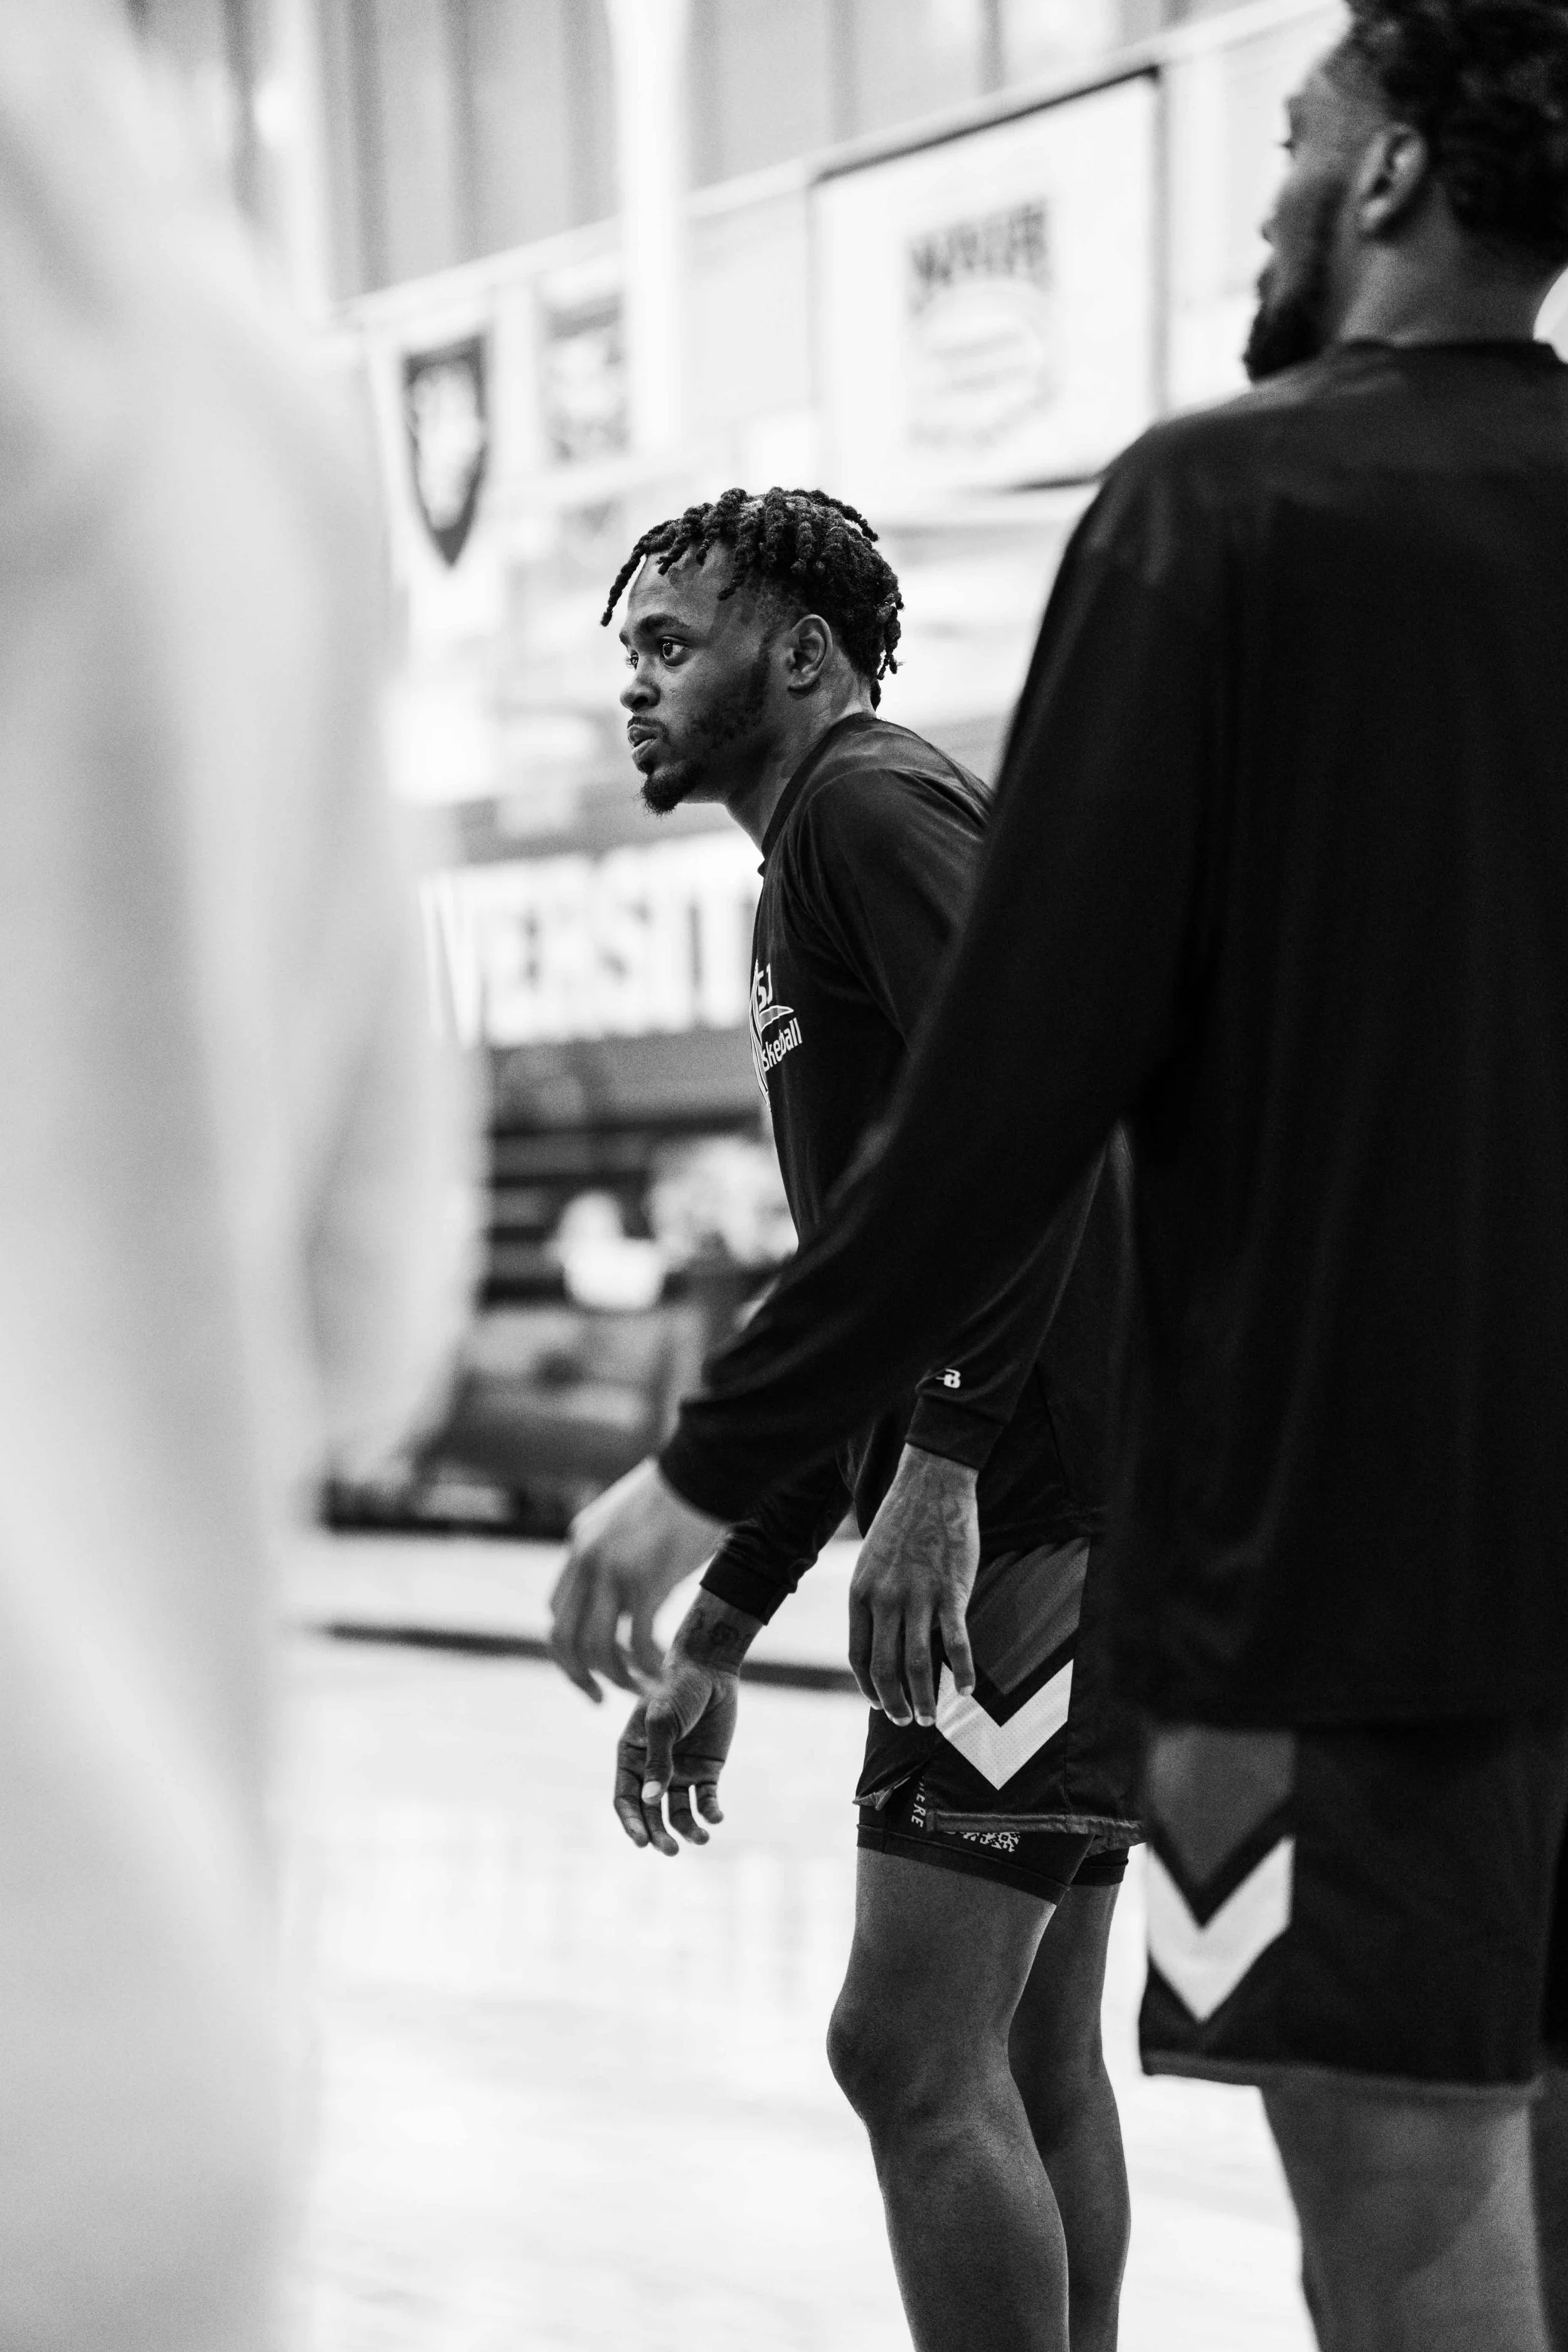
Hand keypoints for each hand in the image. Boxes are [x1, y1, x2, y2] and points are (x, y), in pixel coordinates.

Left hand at [550, 1455, 726, 1702]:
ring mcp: (614, 1571)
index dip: (570, 1647)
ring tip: (640, 1689)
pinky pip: (638, 1642)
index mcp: (581, 1544)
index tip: (592, 1667)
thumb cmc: (683, 1491)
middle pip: (564, 1638)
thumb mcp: (632, 1519)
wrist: (706, 1469)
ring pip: (597, 1648)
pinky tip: (662, 1675)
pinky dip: (647, 1668)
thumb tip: (629, 1576)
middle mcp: (587, 1560)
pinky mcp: (647, 1581)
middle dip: (578, 1677)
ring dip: (617, 1679)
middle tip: (599, 1699)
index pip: (557, 1610)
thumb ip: (619, 1549)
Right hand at [613, 1592, 758, 1855]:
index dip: (631, 1822)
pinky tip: (716, 1817)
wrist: (711, 1669)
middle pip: (651, 1813)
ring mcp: (680, 1771)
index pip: (625, 1798)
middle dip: (659, 1834)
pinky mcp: (707, 1770)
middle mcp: (653, 1769)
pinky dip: (710, 1812)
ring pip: (679, 1812)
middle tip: (672, 1851)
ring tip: (701, 1838)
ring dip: (687, 1829)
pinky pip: (705, 1799)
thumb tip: (650, 1802)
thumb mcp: (662, 1723)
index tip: (642, 1842)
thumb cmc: (676, 1689)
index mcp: (631, 1756)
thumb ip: (657, 1762)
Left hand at [849, 1443, 979, 1727]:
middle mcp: (885, 1600)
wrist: (931, 1484)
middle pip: (885, 1667)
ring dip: (924, 1698)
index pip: (858, 1656)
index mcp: (860, 1594)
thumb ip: (872, 1600)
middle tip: (908, 1722)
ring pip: (918, 1663)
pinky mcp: (952, 1591)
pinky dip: (963, 1671)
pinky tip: (968, 1690)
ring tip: (931, 1719)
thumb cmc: (902, 1522)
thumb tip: (878, 1637)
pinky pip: (956, 1643)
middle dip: (895, 1703)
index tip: (881, 1704)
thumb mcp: (871, 1562)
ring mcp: (918, 1596)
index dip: (869, 1687)